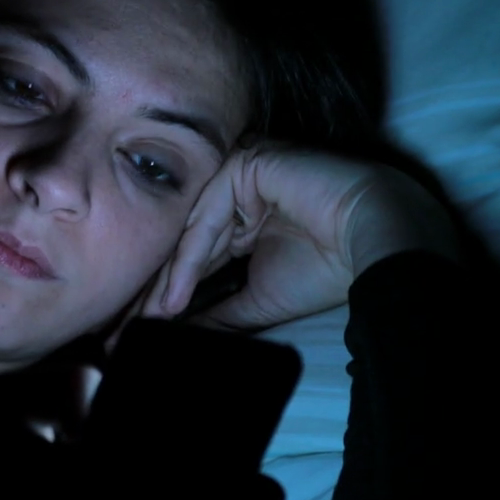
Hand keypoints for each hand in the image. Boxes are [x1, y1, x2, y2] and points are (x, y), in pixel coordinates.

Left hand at [126, 144, 457, 334]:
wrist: (377, 245)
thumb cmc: (328, 268)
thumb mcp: (258, 299)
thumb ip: (218, 314)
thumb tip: (179, 337)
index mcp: (242, 216)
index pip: (193, 252)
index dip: (165, 290)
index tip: (136, 328)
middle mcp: (237, 191)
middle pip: (184, 236)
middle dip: (154, 284)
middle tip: (122, 324)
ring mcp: (241, 172)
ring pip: (191, 227)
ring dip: (167, 278)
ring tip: (148, 318)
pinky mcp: (249, 162)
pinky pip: (208, 213)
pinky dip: (190, 259)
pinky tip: (173, 296)